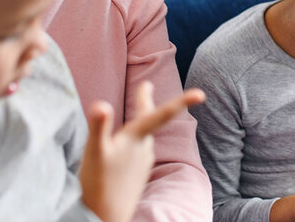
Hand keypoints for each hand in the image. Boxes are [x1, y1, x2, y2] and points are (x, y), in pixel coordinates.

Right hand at [79, 82, 205, 221]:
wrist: (105, 217)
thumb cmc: (98, 184)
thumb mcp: (94, 153)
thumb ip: (99, 127)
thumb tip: (101, 105)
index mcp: (136, 139)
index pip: (162, 114)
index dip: (182, 102)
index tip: (200, 94)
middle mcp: (144, 149)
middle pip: (150, 119)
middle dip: (146, 100)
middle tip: (146, 85)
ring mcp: (142, 161)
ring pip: (145, 134)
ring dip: (144, 120)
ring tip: (140, 107)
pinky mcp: (137, 172)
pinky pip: (139, 149)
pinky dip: (136, 139)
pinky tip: (130, 143)